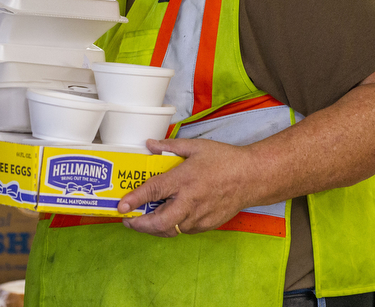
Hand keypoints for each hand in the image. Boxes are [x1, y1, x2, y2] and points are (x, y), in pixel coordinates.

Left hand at [117, 137, 252, 236]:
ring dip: (155, 228)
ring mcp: (200, 216)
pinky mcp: (208, 224)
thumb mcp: (195, 147)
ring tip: (144, 220)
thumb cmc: (225, 160)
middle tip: (128, 220)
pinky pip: (184, 230)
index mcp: (184, 179)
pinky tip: (167, 218)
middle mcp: (190, 201)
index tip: (120, 207)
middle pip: (160, 222)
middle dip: (140, 225)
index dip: (134, 200)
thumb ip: (169, 146)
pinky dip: (172, 227)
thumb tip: (149, 144)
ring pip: (171, 230)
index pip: (153, 192)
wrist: (253, 177)